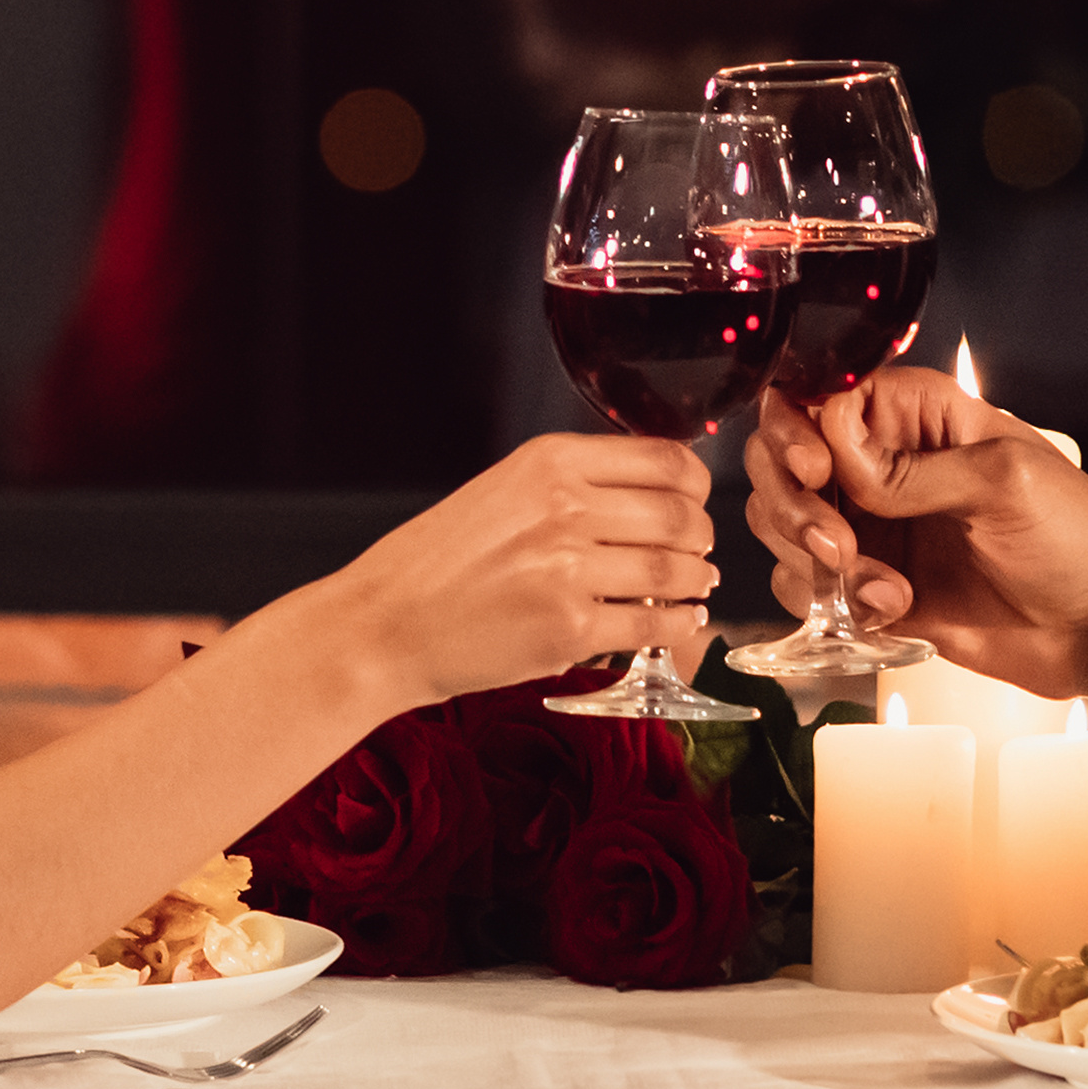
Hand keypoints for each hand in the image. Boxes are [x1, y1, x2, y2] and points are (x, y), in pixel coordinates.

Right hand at [330, 430, 719, 708]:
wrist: (387, 624)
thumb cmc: (440, 562)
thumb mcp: (504, 491)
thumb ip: (574, 484)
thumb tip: (657, 494)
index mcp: (549, 462)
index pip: (666, 460)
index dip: (696, 486)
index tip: (696, 502)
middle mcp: (563, 506)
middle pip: (680, 515)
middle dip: (701, 537)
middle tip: (699, 551)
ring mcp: (568, 568)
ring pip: (674, 569)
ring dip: (696, 581)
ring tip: (695, 586)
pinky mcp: (569, 628)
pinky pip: (654, 622)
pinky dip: (679, 623)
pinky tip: (680, 621)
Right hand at [743, 363, 1087, 698]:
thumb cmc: (1075, 535)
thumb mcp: (1006, 481)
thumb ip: (916, 468)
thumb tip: (834, 444)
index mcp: (916, 415)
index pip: (820, 395)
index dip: (797, 430)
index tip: (815, 472)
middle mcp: (881, 463)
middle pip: (780, 461)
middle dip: (791, 504)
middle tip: (835, 544)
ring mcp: (872, 527)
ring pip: (783, 528)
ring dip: (812, 562)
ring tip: (882, 587)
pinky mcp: (868, 587)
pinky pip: (806, 589)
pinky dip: (831, 604)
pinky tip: (892, 610)